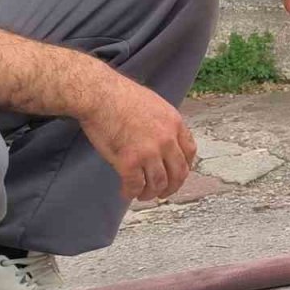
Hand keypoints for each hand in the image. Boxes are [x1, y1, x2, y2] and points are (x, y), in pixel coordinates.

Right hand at [79, 72, 197, 201]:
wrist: (99, 94)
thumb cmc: (119, 95)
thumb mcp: (154, 104)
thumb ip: (162, 123)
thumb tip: (162, 139)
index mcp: (174, 123)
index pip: (189, 152)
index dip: (184, 167)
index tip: (177, 174)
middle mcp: (167, 139)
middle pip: (178, 172)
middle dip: (172, 187)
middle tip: (163, 193)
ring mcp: (149, 152)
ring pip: (158, 183)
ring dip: (151, 193)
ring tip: (142, 195)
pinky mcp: (129, 161)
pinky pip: (135, 185)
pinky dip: (131, 193)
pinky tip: (126, 193)